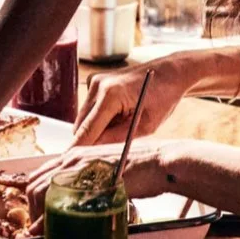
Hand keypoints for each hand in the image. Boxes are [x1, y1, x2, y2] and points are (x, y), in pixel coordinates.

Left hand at [25, 140, 166, 228]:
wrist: (159, 162)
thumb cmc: (140, 168)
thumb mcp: (108, 174)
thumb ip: (90, 185)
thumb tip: (77, 203)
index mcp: (75, 155)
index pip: (40, 175)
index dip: (35, 199)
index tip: (41, 216)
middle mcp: (72, 159)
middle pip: (33, 184)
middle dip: (31, 210)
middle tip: (41, 228)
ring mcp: (77, 169)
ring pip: (39, 191)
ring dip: (37, 215)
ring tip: (46, 232)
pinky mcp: (86, 182)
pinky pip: (58, 201)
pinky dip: (48, 218)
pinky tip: (52, 231)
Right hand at [74, 57, 188, 144]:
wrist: (169, 71)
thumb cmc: (163, 97)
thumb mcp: (145, 125)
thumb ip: (117, 138)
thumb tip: (95, 152)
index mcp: (111, 95)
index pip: (87, 130)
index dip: (78, 150)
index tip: (70, 167)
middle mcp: (98, 85)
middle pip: (81, 126)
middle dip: (90, 141)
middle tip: (106, 153)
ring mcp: (95, 81)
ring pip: (83, 118)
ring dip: (95, 130)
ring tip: (120, 128)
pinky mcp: (96, 82)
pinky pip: (89, 110)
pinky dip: (98, 119)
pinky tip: (118, 117)